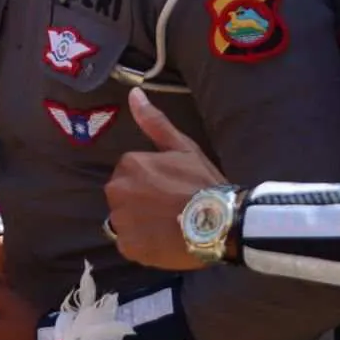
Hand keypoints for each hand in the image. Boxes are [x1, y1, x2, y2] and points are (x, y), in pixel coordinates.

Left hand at [104, 89, 229, 271]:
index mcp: (128, 165)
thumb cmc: (204, 183)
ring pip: (125, 221)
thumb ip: (154, 122)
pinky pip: (129, 244)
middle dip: (142, 202)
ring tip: (169, 226)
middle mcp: (116, 190)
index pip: (131, 175)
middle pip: (124, 197)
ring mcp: (121, 220)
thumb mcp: (183, 147)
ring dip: (141, 224)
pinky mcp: (128, 246)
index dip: (153, 183)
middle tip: (171, 209)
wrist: (223, 222)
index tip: (173, 189)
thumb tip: (134, 93)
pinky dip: (143, 245)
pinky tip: (164, 242)